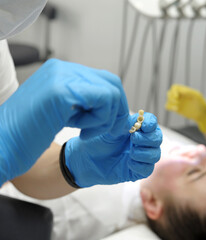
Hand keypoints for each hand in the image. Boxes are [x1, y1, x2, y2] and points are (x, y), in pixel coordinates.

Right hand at [0, 58, 128, 184]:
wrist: (1, 146)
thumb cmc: (28, 135)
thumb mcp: (61, 111)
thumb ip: (82, 102)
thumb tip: (111, 105)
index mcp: (61, 73)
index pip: (103, 80)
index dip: (114, 104)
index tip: (112, 125)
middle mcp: (62, 69)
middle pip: (111, 82)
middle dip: (118, 111)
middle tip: (112, 130)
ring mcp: (61, 77)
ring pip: (111, 92)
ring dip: (106, 119)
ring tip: (85, 132)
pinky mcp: (62, 92)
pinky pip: (102, 101)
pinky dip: (99, 121)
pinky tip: (82, 132)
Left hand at [64, 112, 162, 186]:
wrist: (86, 159)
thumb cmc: (97, 141)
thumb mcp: (110, 127)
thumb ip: (126, 123)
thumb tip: (140, 120)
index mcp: (136, 129)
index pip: (151, 123)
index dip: (151, 124)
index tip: (144, 126)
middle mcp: (141, 142)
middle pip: (157, 139)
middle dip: (148, 139)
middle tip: (134, 139)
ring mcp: (140, 157)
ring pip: (155, 155)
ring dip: (145, 153)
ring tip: (131, 153)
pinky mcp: (136, 171)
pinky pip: (147, 169)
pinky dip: (140, 165)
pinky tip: (129, 163)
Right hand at [166, 84, 205, 132]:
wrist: (202, 114)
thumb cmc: (201, 104)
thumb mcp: (197, 96)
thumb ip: (189, 92)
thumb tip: (180, 92)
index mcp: (184, 90)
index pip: (174, 87)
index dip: (173, 91)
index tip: (177, 97)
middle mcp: (180, 95)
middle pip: (169, 92)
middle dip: (171, 97)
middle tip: (177, 101)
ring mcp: (178, 102)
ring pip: (168, 100)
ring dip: (170, 103)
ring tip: (177, 106)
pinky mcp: (176, 109)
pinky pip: (167, 106)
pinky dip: (169, 107)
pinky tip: (176, 109)